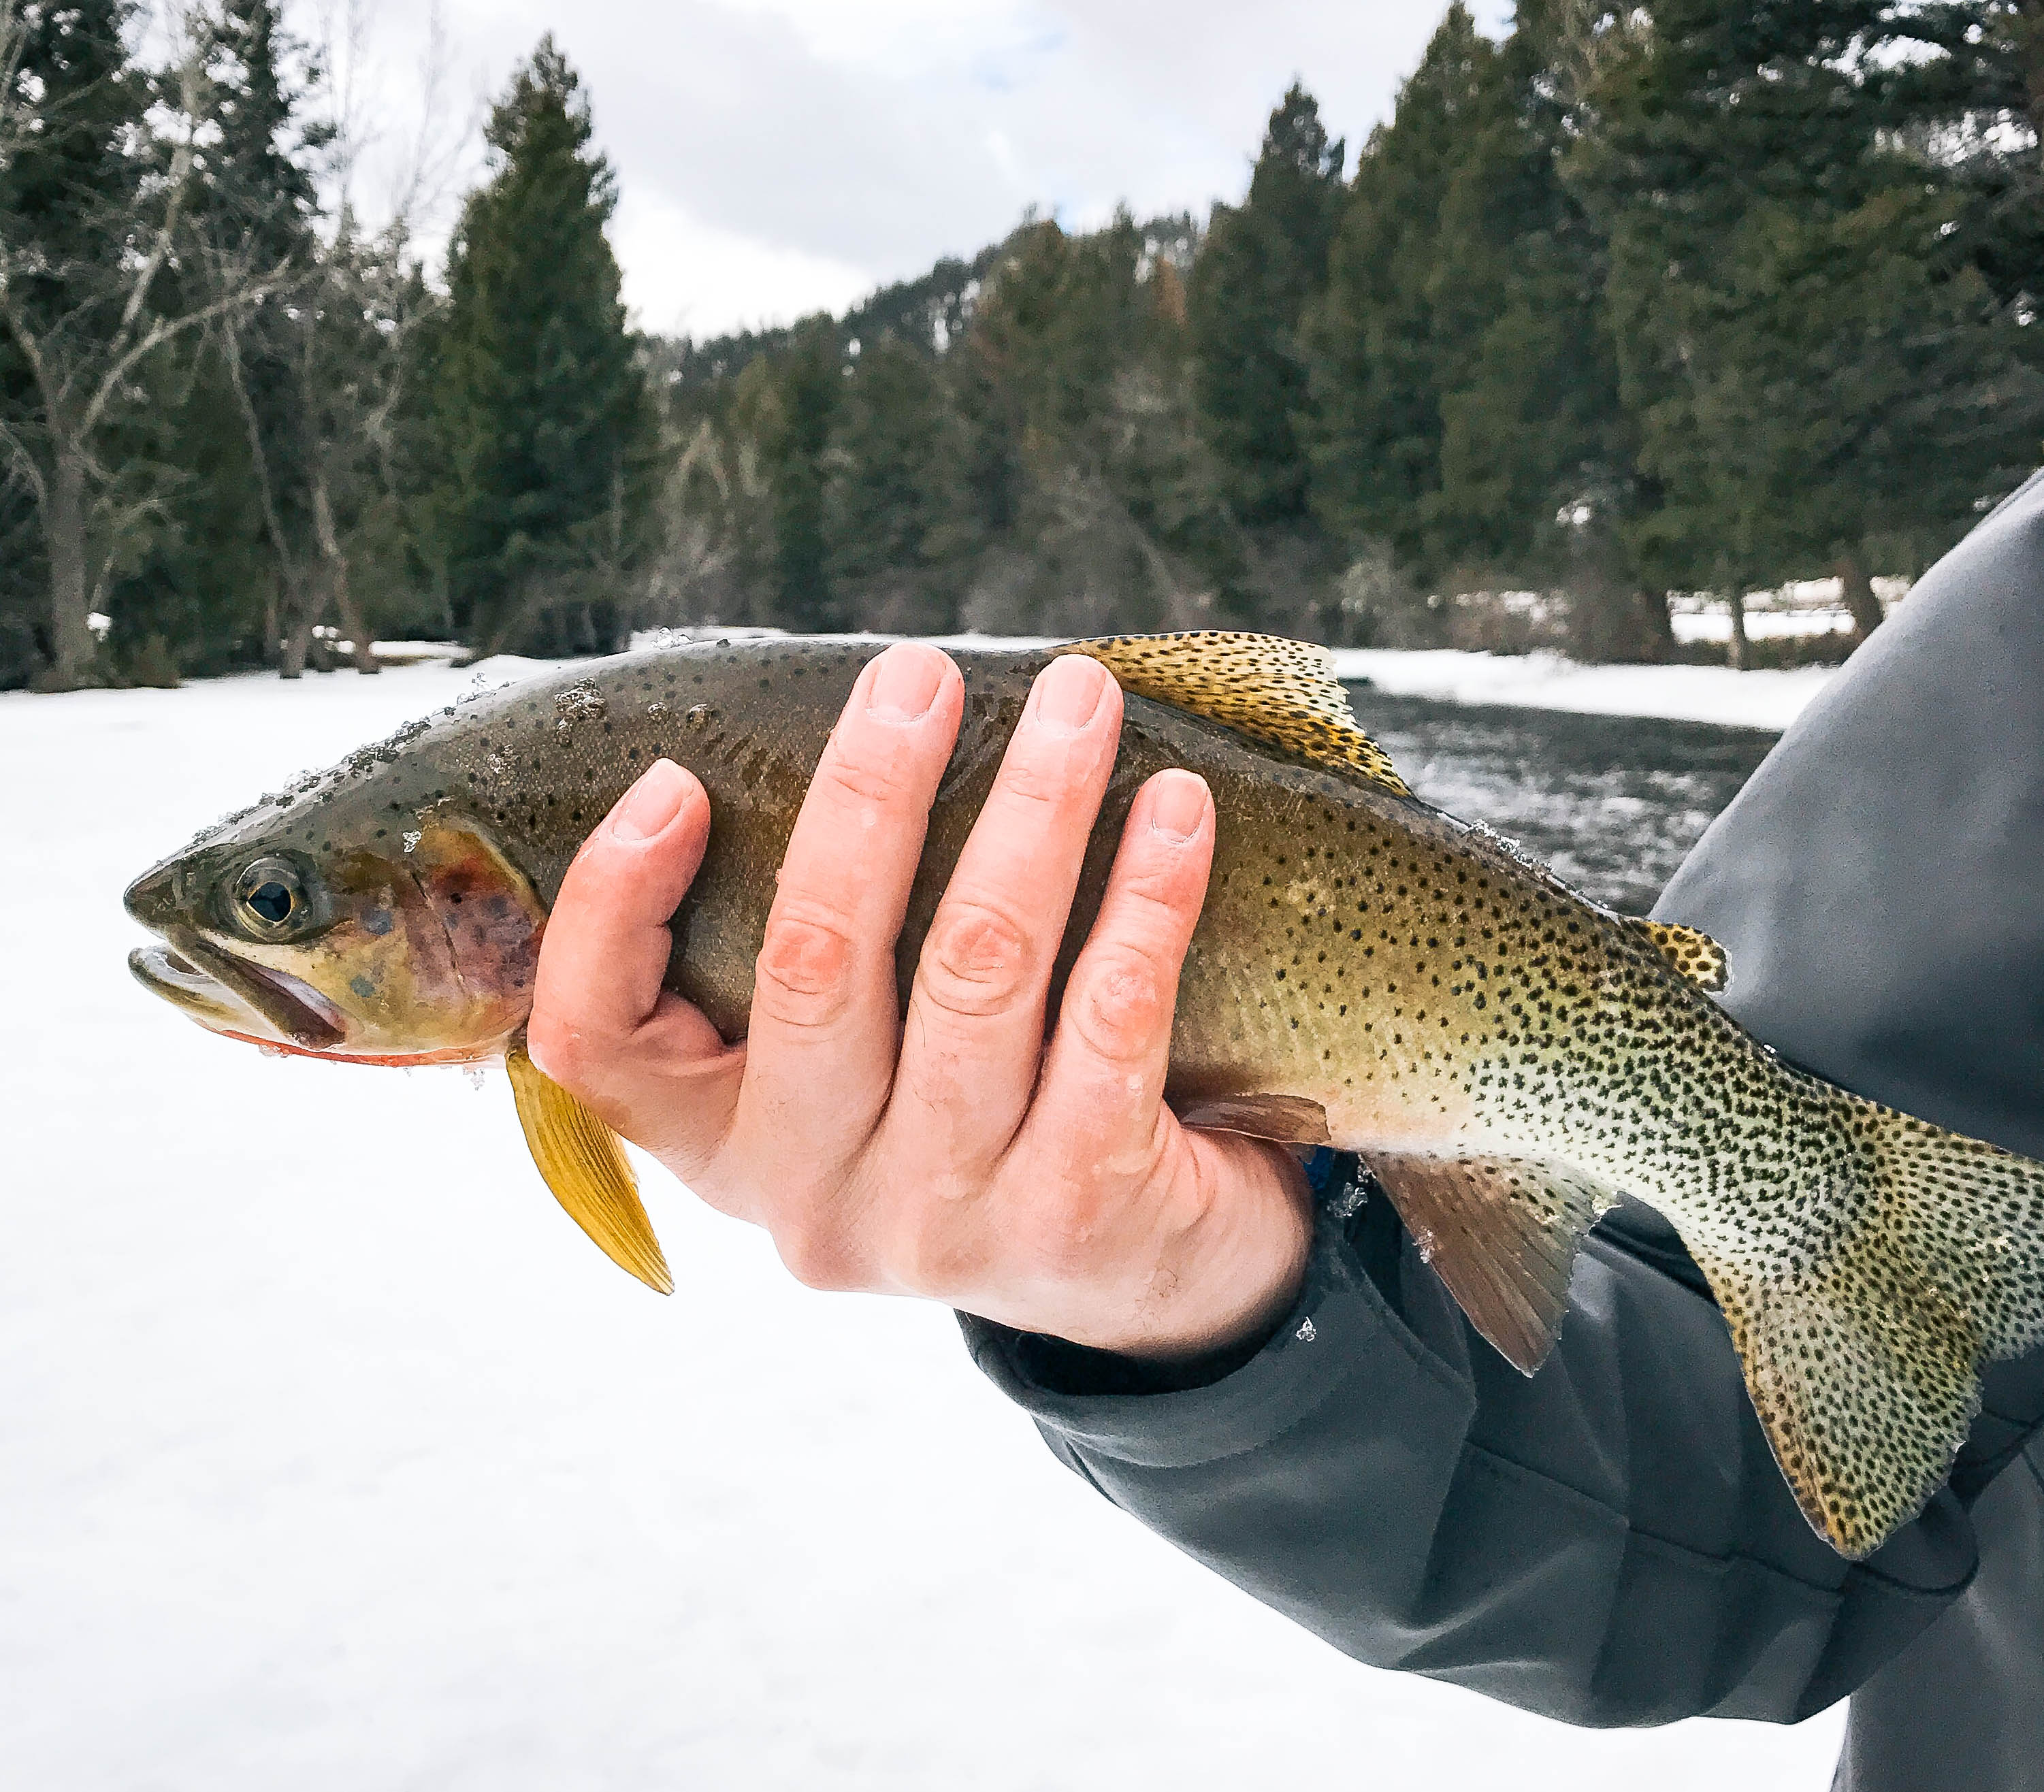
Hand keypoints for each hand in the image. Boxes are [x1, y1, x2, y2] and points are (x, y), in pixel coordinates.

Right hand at [526, 643, 1312, 1361]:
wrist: (1144, 1281)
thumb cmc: (985, 1121)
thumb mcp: (862, 1072)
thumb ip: (819, 959)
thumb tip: (846, 739)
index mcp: (729, 1152)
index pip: (599, 1049)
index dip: (608, 910)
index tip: (675, 781)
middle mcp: (818, 1198)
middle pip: (813, 964)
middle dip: (870, 793)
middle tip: (922, 675)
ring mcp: (946, 1218)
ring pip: (974, 969)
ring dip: (1034, 809)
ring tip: (1080, 701)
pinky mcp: (1078, 1213)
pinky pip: (1110, 1017)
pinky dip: (1145, 895)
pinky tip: (1176, 813)